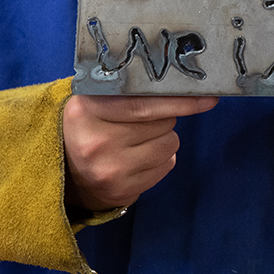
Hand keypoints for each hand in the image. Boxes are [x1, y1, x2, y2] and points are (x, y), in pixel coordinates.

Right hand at [63, 94, 219, 211]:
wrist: (65, 170)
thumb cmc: (90, 126)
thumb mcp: (95, 100)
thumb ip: (128, 88)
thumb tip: (181, 83)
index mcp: (86, 111)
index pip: (143, 103)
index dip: (179, 100)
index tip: (208, 97)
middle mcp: (96, 142)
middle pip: (162, 122)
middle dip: (166, 116)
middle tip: (146, 119)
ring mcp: (110, 170)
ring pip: (169, 143)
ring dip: (164, 138)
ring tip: (138, 139)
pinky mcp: (123, 190)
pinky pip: (167, 165)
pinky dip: (161, 158)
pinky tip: (138, 157)